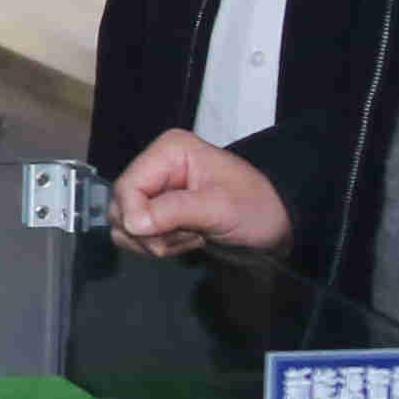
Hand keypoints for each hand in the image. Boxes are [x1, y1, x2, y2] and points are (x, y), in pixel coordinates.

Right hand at [111, 130, 291, 258]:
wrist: (277, 226)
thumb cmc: (255, 208)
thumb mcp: (218, 208)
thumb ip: (173, 211)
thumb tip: (131, 223)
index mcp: (168, 152)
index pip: (126, 186)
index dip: (135, 215)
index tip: (158, 238)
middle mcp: (156, 168)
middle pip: (121, 206)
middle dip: (149, 232)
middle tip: (187, 235)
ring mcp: (157, 192)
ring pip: (126, 225)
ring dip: (156, 241)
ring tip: (191, 237)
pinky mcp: (160, 214)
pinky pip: (138, 236)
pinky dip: (160, 246)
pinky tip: (188, 240)